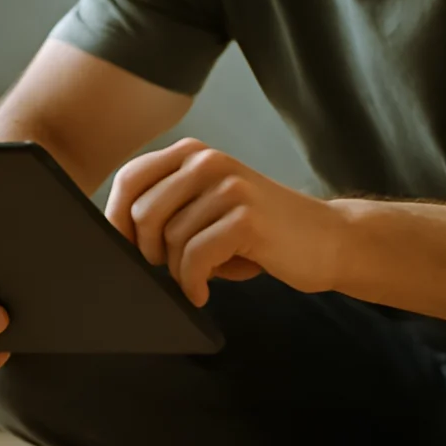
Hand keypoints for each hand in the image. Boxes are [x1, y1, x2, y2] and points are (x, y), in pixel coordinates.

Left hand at [106, 138, 347, 306]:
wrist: (329, 239)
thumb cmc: (262, 232)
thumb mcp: (210, 206)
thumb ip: (171, 207)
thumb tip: (119, 234)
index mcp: (194, 154)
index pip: (129, 179)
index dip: (116, 220)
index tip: (127, 250)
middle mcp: (208, 161)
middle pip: (142, 213)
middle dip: (149, 252)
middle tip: (173, 268)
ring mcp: (229, 187)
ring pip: (169, 240)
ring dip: (179, 271)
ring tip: (204, 275)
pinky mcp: (245, 218)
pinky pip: (194, 258)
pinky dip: (193, 283)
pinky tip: (205, 291)